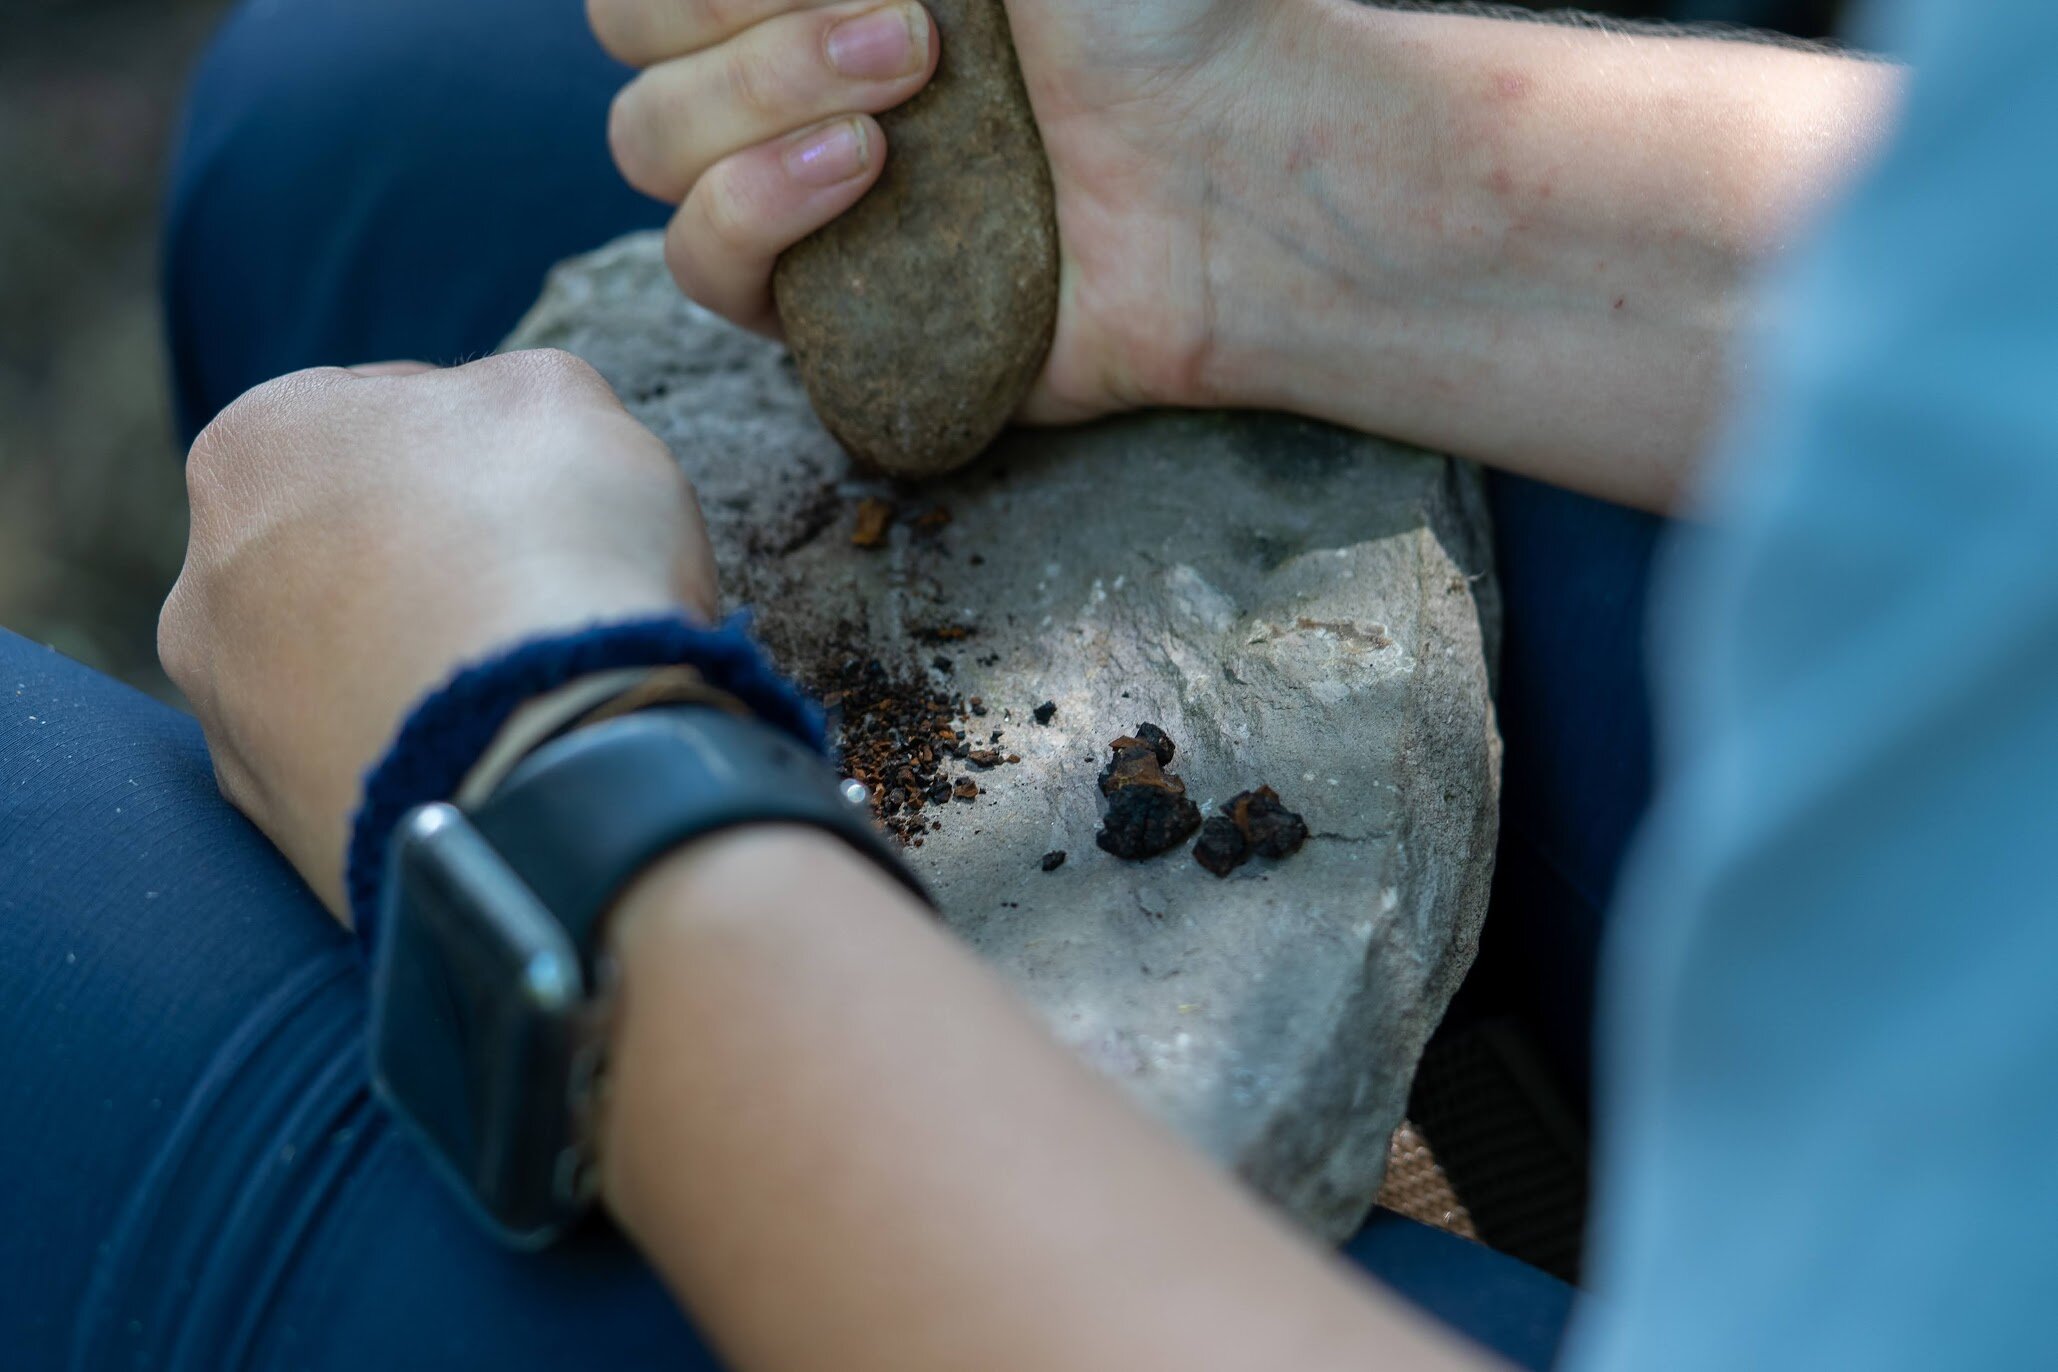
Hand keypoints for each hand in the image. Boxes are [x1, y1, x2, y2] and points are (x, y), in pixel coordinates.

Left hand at [159, 351, 718, 917]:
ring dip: (411, 673)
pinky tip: (499, 761)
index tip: (541, 496)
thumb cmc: (556, 552)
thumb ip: (504, 394)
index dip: (474, 453)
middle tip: (530, 597)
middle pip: (335, 552)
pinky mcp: (277, 832)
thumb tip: (488, 430)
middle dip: (418, 567)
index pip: (373, 421)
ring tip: (521, 696)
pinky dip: (417, 763)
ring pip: (335, 674)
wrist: (558, 763)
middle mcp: (205, 579)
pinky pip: (360, 775)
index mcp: (258, 442)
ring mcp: (230, 719)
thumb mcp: (565, 403)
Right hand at [589, 0, 1287, 423]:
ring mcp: (805, 192)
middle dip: (743, 22)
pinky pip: (705, 271)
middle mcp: (795, 70)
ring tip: (895, 119)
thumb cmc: (1156, 11)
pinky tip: (862, 182)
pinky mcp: (832, 307)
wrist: (1240, 176)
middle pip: (633, 40)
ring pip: (648, 148)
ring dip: (747, 110)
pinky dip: (751, 216)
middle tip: (913, 33)